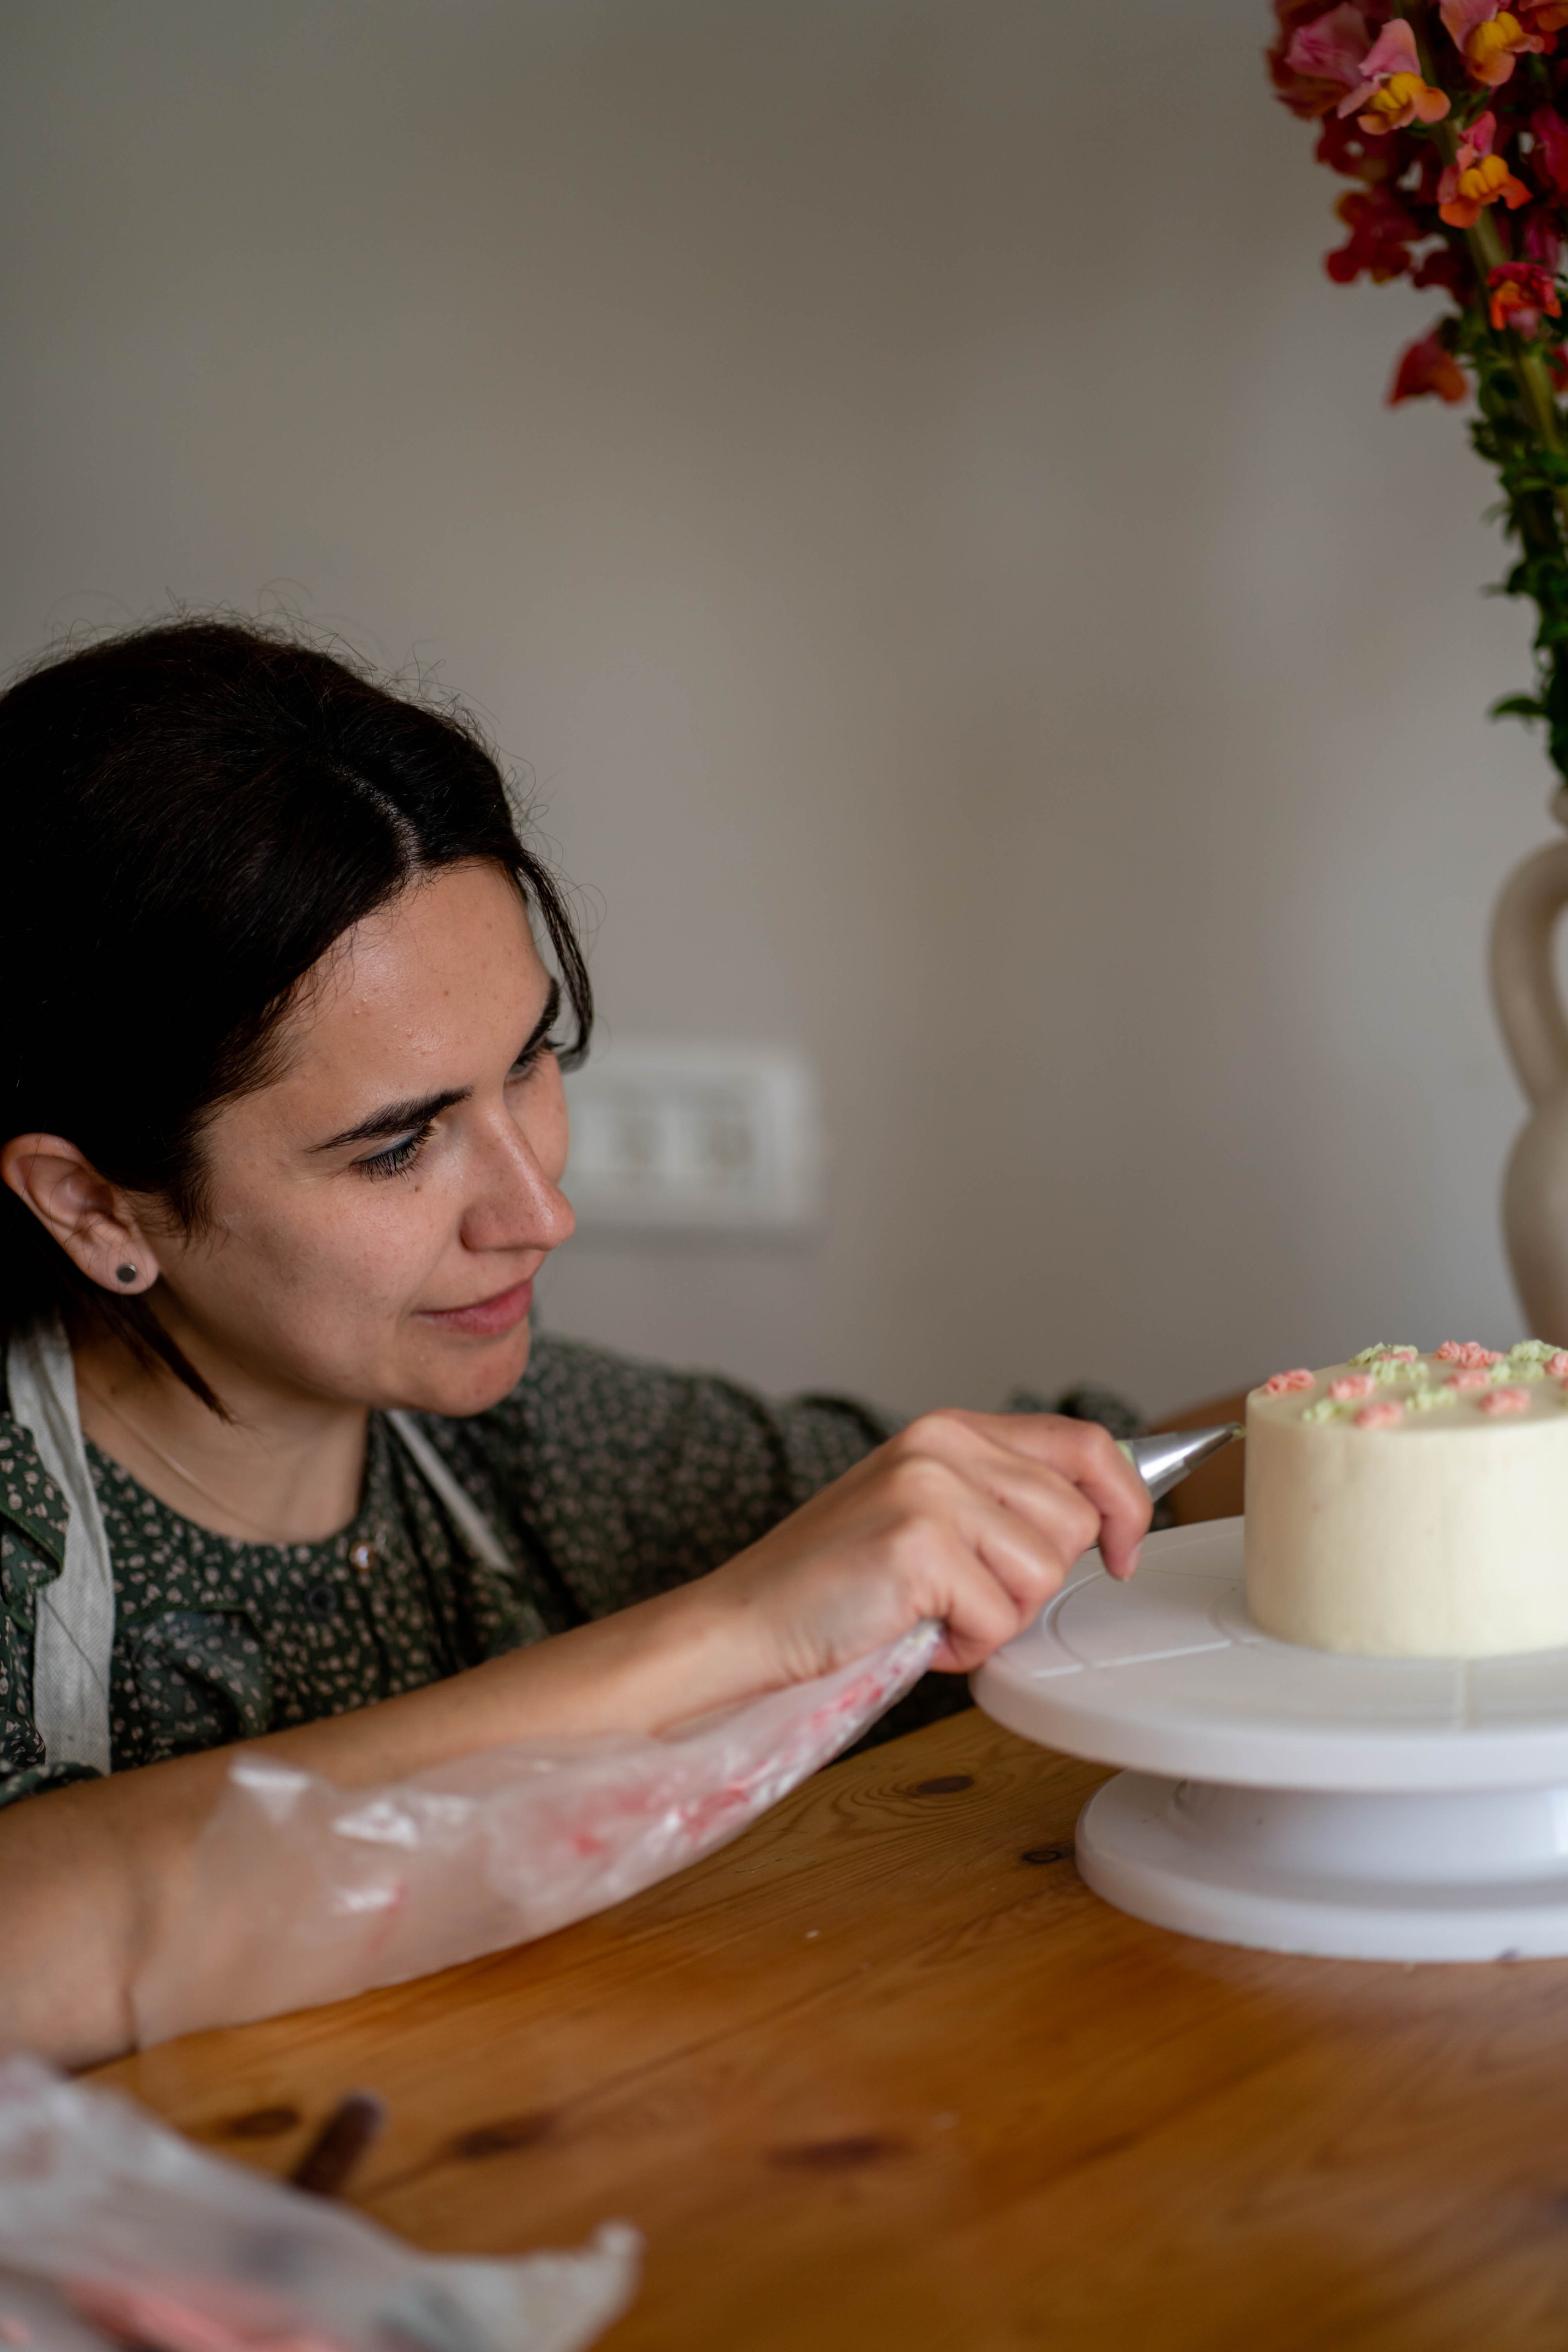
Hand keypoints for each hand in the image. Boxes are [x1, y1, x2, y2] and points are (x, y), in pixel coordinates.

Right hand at [704, 1410, 1150, 1685]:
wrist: (746, 1621)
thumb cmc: (834, 1581)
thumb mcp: (924, 1510)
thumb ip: (996, 1496)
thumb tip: (1099, 1518)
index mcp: (949, 1429)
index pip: (1085, 1443)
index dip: (1125, 1501)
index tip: (1125, 1550)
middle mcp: (943, 1446)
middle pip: (1074, 1520)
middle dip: (1034, 1579)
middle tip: (965, 1595)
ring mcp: (931, 1491)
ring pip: (1044, 1572)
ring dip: (998, 1615)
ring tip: (932, 1610)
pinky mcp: (919, 1545)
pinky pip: (999, 1617)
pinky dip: (966, 1645)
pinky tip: (913, 1629)